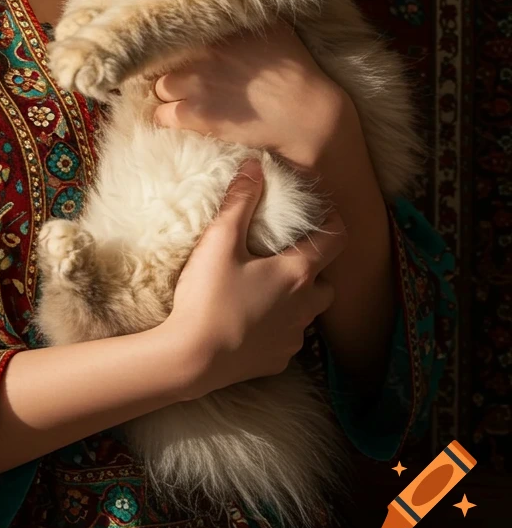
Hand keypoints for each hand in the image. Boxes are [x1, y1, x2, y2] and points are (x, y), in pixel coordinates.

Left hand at [151, 19, 346, 176]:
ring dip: (168, 94)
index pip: (175, 29)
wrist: (305, 113)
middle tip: (184, 79)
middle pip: (162, 59)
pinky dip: (167, 118)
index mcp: (217, 31)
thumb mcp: (275, 27)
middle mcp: (202, 53)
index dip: (175, 43)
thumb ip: (248, 12)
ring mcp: (196, 84)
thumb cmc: (294, 70)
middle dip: (170, 69)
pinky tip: (182, 119)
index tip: (179, 52)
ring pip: (159, 88)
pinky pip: (162, 115)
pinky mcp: (197, 115)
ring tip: (182, 99)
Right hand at [158, 157, 347, 399]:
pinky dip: (278, 326)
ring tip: (266, 287)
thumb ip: (239, 201)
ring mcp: (293, 337)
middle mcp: (305, 306)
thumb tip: (255, 166)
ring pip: (308, 312)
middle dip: (314, 267)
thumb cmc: (208, 297)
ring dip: (296, 298)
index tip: (321, 213)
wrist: (192, 359)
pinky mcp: (277, 360)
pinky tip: (251, 320)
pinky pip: (288, 337)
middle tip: (286, 255)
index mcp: (297, 273)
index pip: (335, 240)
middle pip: (326, 281)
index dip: (333, 222)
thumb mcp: (219, 241)